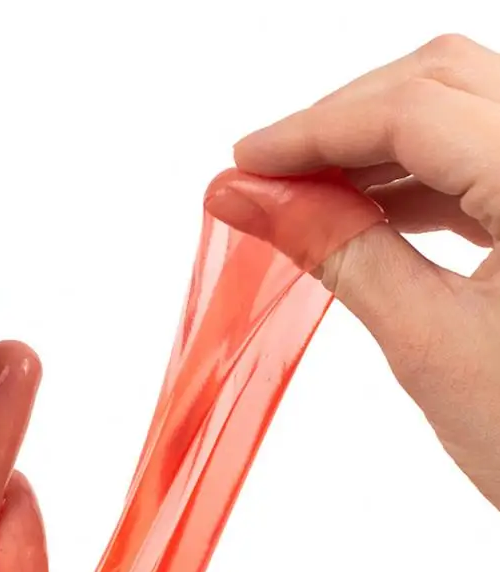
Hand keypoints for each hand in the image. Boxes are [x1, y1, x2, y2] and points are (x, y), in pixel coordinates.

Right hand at [207, 34, 499, 508]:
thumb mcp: (427, 341)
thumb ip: (338, 251)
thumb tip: (250, 200)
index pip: (414, 108)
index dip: (313, 128)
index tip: (243, 166)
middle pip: (440, 83)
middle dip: (341, 124)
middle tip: (265, 180)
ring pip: (462, 109)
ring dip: (374, 147)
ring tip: (302, 202)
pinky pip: (484, 155)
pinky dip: (417, 176)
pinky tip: (364, 212)